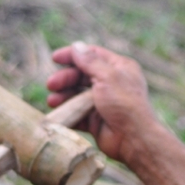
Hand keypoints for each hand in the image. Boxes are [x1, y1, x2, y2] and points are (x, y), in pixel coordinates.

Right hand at [46, 42, 156, 162]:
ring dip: (63, 96)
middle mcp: (111, 83)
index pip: (92, 55)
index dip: (73, 55)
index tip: (55, 58)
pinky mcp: (95, 120)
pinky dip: (67, 112)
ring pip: (77, 95)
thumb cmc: (124, 104)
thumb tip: (76, 46)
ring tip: (53, 101)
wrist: (133, 138)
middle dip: (65, 79)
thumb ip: (90, 61)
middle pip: (81, 75)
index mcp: (119, 68)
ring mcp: (102, 102)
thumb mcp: (107, 77)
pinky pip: (77, 113)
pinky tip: (58, 113)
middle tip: (51, 84)